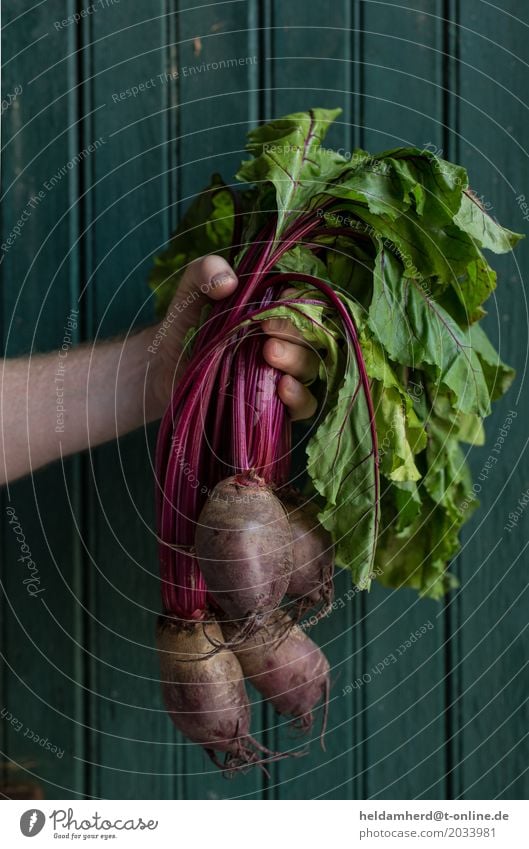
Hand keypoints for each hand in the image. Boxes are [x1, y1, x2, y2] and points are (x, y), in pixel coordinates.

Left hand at [149, 256, 317, 420]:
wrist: (163, 366)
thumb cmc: (184, 324)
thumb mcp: (191, 289)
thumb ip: (205, 270)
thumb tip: (228, 280)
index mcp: (274, 311)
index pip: (306, 304)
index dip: (300, 301)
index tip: (283, 296)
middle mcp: (285, 341)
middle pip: (311, 337)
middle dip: (294, 331)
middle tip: (266, 328)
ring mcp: (282, 375)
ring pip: (309, 369)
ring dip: (296, 361)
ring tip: (269, 353)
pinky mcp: (274, 406)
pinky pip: (303, 406)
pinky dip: (300, 398)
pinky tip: (283, 388)